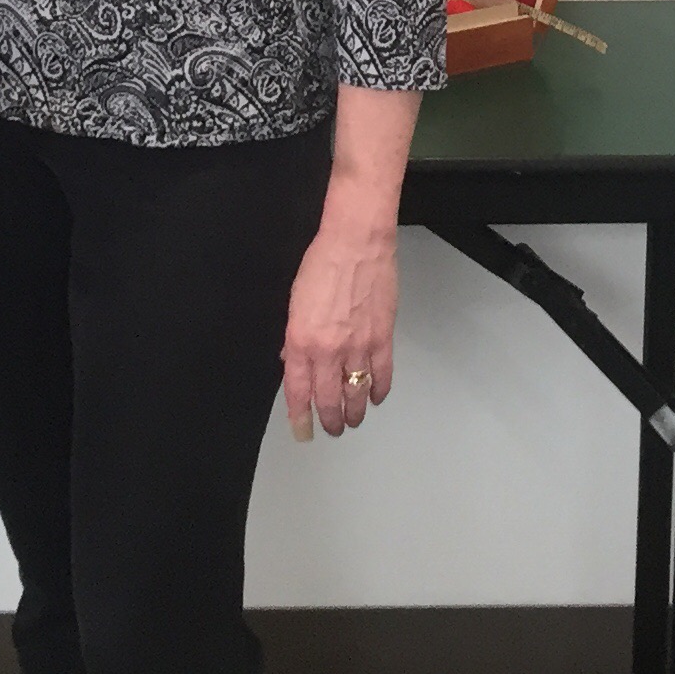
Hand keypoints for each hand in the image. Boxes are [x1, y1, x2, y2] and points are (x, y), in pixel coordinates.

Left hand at [282, 219, 398, 440]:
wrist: (357, 243)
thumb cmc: (322, 264)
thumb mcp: (294, 302)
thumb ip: (293, 338)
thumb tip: (291, 362)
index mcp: (301, 341)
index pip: (298, 391)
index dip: (300, 417)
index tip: (302, 431)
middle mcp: (328, 350)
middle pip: (329, 400)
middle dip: (330, 421)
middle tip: (331, 429)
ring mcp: (358, 347)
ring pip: (357, 395)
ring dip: (355, 413)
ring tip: (353, 420)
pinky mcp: (383, 339)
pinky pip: (382, 376)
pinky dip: (379, 392)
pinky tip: (376, 398)